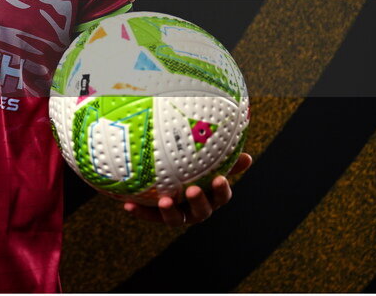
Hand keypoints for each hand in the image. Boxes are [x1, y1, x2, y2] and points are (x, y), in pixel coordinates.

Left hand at [123, 152, 251, 225]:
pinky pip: (148, 215)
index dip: (221, 190)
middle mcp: (195, 208)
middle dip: (199, 202)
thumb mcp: (203, 160)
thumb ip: (221, 158)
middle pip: (201, 211)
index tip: (219, 178)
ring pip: (175, 219)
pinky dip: (140, 211)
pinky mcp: (156, 215)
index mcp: (210, 195)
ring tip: (165, 201)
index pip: (221, 196)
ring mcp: (176, 214)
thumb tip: (247, 156)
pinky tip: (128, 204)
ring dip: (170, 212)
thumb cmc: (188, 165)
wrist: (159, 175)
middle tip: (193, 190)